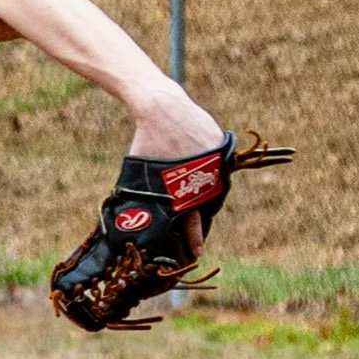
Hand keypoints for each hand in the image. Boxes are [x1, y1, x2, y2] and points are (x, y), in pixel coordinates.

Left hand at [128, 83, 223, 258]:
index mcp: (186, 186)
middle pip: (208, 203)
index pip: (194, 220)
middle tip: (190, 216)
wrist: (161, 106)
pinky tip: (194, 163)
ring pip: (215, 184)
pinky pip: (218, 163)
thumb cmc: (145, 143)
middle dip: (199, 211)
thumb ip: (144, 198)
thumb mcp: (138, 175)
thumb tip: (135, 223)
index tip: (197, 252)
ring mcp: (218, 159)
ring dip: (203, 188)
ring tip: (189, 186)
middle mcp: (208, 175)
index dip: (194, 238)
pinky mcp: (223, 144)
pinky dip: (207, 166)